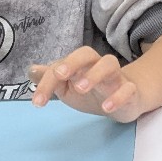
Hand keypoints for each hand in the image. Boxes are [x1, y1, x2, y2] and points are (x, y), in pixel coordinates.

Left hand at [30, 47, 145, 122]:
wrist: (126, 102)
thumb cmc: (93, 92)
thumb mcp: (69, 87)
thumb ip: (52, 79)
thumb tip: (31, 70)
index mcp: (81, 65)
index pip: (63, 63)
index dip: (48, 80)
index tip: (38, 101)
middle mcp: (97, 66)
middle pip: (87, 53)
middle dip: (73, 62)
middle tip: (60, 75)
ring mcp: (116, 77)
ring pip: (110, 64)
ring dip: (94, 74)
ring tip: (81, 89)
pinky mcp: (130, 91)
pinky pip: (128, 89)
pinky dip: (118, 96)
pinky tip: (106, 107)